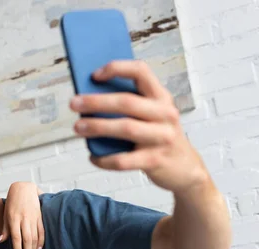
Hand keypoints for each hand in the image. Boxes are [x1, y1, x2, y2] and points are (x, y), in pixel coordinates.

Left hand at [0, 181, 44, 248]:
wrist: (24, 188)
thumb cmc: (12, 202)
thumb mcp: (5, 214)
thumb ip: (5, 229)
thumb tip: (0, 242)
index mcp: (14, 219)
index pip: (16, 238)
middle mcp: (24, 219)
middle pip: (27, 240)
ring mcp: (33, 218)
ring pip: (35, 237)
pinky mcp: (40, 217)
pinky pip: (41, 231)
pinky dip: (41, 241)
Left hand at [70, 60, 209, 194]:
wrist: (185, 169)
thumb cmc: (157, 136)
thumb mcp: (151, 115)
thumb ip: (129, 106)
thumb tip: (88, 99)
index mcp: (161, 97)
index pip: (141, 72)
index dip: (117, 68)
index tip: (94, 75)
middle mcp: (165, 114)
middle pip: (127, 102)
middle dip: (96, 101)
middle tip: (74, 104)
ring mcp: (162, 137)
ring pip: (125, 128)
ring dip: (97, 127)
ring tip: (77, 127)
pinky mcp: (155, 160)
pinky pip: (124, 160)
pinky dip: (104, 159)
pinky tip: (92, 157)